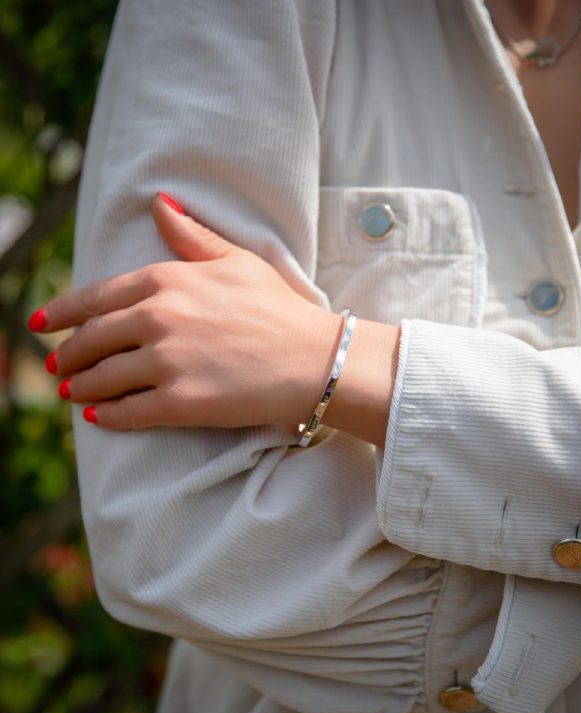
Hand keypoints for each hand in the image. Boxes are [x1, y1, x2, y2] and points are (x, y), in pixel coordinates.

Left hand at [31, 193, 340, 429]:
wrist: (314, 358)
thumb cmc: (278, 307)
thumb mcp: (236, 261)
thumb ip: (191, 236)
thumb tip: (159, 203)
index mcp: (167, 280)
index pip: (96, 298)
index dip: (61, 313)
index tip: (41, 324)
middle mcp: (159, 318)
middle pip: (93, 340)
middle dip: (68, 355)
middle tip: (56, 365)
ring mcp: (168, 362)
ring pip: (104, 378)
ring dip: (81, 387)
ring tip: (69, 392)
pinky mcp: (181, 403)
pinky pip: (129, 412)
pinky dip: (108, 416)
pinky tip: (98, 416)